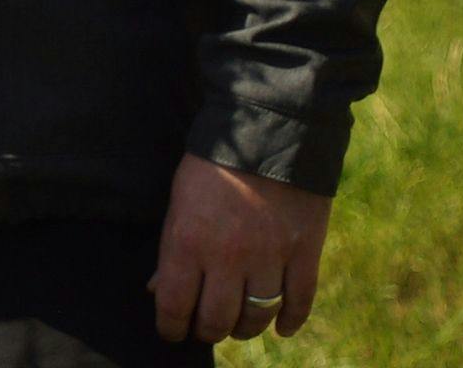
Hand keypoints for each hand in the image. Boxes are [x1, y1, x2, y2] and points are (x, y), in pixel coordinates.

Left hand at [151, 154, 331, 343]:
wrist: (267, 131)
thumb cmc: (212, 165)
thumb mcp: (178, 202)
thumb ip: (170, 250)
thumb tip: (158, 291)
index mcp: (188, 243)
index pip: (175, 306)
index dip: (171, 327)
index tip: (172, 331)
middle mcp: (228, 258)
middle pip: (218, 320)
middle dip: (208, 330)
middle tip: (206, 327)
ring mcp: (270, 257)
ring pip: (258, 317)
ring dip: (246, 327)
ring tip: (239, 324)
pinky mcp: (305, 252)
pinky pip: (300, 301)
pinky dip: (291, 321)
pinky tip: (281, 328)